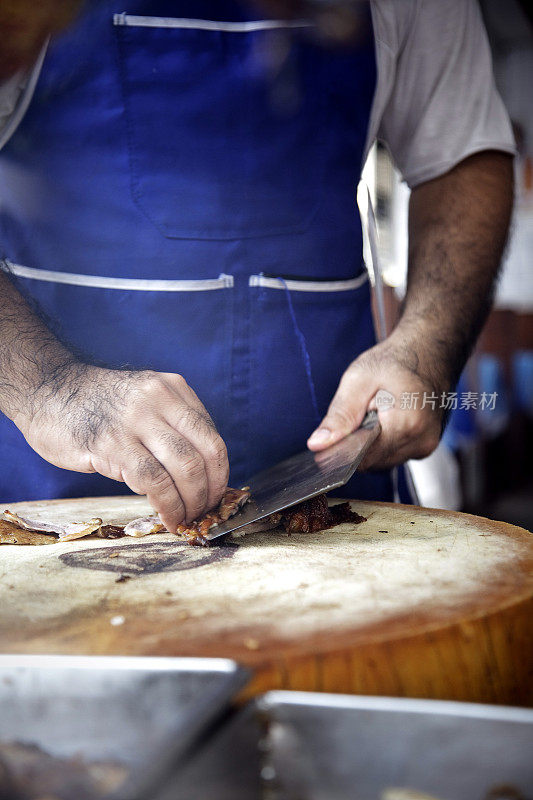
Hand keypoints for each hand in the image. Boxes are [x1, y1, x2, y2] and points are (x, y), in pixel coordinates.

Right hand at [15, 366, 228, 531]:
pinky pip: (152, 480)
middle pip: (202, 456)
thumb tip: (201, 474)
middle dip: (207, 493)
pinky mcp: (111, 443)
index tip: (215, 496)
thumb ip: (172, 427)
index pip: (212, 438)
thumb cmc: (97, 404)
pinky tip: (166, 515)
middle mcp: (159, 399)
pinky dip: (166, 504)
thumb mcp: (145, 400)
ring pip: (183, 469)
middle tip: (201, 513)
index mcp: (173, 389)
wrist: (46, 390)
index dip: (219, 475)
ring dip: (189, 503)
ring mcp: (135, 420)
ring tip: (184, 518)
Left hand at [307, 331, 444, 468]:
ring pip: (382, 462)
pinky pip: (393, 455)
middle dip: (356, 446)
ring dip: (370, 445)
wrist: (429, 350)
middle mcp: (420, 441)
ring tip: (373, 414)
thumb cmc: (395, 360)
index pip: (363, 459)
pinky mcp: (425, 447)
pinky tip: (384, 421)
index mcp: (406, 424)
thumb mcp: (359, 380)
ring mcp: (425, 446)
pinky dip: (382, 443)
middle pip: (372, 463)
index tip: (328, 442)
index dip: (341, 452)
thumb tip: (317, 444)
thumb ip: (339, 416)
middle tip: (357, 414)